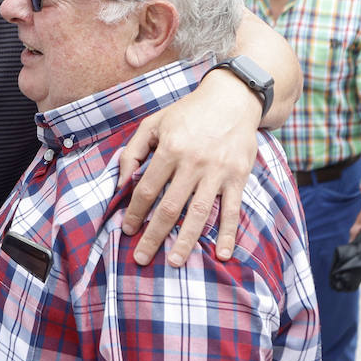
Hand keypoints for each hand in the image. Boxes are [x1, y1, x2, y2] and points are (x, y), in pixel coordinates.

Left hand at [117, 72, 258, 265]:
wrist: (232, 98)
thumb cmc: (188, 112)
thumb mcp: (153, 123)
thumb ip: (133, 151)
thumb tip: (122, 182)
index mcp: (170, 148)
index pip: (147, 188)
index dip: (135, 212)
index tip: (127, 230)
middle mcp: (193, 162)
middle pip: (170, 207)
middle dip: (154, 235)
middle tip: (142, 259)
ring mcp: (217, 171)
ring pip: (198, 212)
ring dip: (186, 240)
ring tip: (175, 262)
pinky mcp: (238, 176)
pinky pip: (232, 209)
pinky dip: (228, 233)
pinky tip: (222, 254)